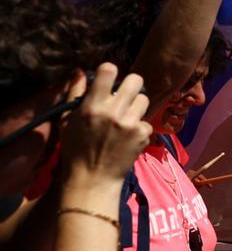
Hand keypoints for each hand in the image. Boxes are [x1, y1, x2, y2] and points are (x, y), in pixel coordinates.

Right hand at [59, 63, 151, 189]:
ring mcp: (130, 123)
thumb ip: (75, 94)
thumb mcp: (67, 121)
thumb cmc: (74, 150)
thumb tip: (80, 71)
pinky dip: (139, 128)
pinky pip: (147, 121)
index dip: (110, 71)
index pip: (109, 70)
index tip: (109, 79)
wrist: (92, 180)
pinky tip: (128, 137)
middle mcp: (113, 111)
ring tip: (125, 118)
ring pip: (144, 99)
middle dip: (131, 85)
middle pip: (136, 79)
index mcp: (92, 106)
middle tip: (124, 96)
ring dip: (136, 106)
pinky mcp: (142, 134)